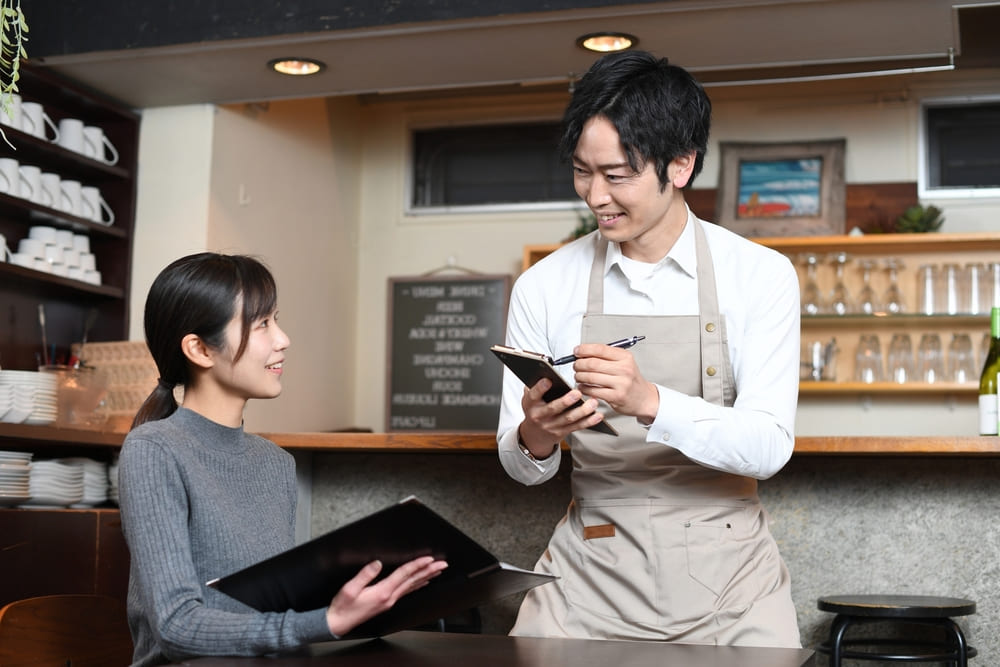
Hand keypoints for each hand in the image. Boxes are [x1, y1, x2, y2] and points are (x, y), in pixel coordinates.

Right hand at [325, 556, 447, 636]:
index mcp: (382, 592)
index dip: (417, 565)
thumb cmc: (343, 606)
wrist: (338, 623)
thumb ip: (365, 575)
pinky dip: (417, 585)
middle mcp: (389, 597)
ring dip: (426, 577)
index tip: (429, 558)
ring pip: (413, 586)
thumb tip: (377, 563)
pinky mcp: (387, 603)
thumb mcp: (350, 589)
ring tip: (438, 571)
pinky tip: (423, 582)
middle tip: (443, 564)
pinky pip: (407, 591)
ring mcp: (390, 601)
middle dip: (429, 571)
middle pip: (413, 580)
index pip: (403, 574)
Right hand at [518, 377, 606, 455]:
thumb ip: (536, 386)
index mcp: (531, 404)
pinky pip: (577, 426)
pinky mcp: (562, 432)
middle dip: (566, 401)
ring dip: (582, 411)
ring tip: (593, 402)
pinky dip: (588, 421)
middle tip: (577, 393)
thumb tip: (545, 370)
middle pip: (553, 408)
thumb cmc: (535, 410)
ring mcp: (551, 425)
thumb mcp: (530, 398)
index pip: (534, 395)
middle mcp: (540, 415)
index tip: (548, 380)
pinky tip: (597, 415)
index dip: (540, 388)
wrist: (534, 434)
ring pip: (568, 418)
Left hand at [570, 343, 657, 421]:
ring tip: (578, 376)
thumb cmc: (631, 380)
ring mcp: (621, 383)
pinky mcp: (616, 397)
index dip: (584, 349)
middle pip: (593, 363)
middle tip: (576, 366)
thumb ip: (606, 356)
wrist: (644, 398)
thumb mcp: (624, 363)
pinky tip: (583, 387)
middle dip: (579, 364)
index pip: (600, 349)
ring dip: (579, 376)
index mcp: (625, 357)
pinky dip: (584, 388)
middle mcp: (624, 369)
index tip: (576, 352)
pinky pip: (593, 390)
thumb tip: (583, 352)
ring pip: (591, 377)